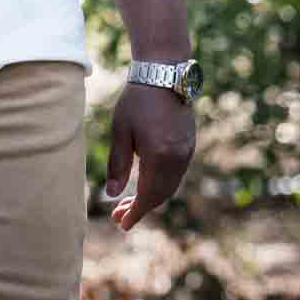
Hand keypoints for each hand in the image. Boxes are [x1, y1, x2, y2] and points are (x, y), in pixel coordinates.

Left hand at [104, 83, 196, 231]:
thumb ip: (117, 164)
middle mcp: (178, 159)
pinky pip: (175, 175)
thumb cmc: (136, 101)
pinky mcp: (189, 146)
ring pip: (169, 186)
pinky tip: (145, 183)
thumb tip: (111, 195)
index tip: (121, 224)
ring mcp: (186, 153)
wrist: (164, 75)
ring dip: (151, 197)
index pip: (147, 196)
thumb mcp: (120, 132)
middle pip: (160, 195)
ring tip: (128, 202)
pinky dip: (160, 185)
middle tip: (119, 216)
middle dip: (140, 208)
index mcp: (160, 157)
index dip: (134, 213)